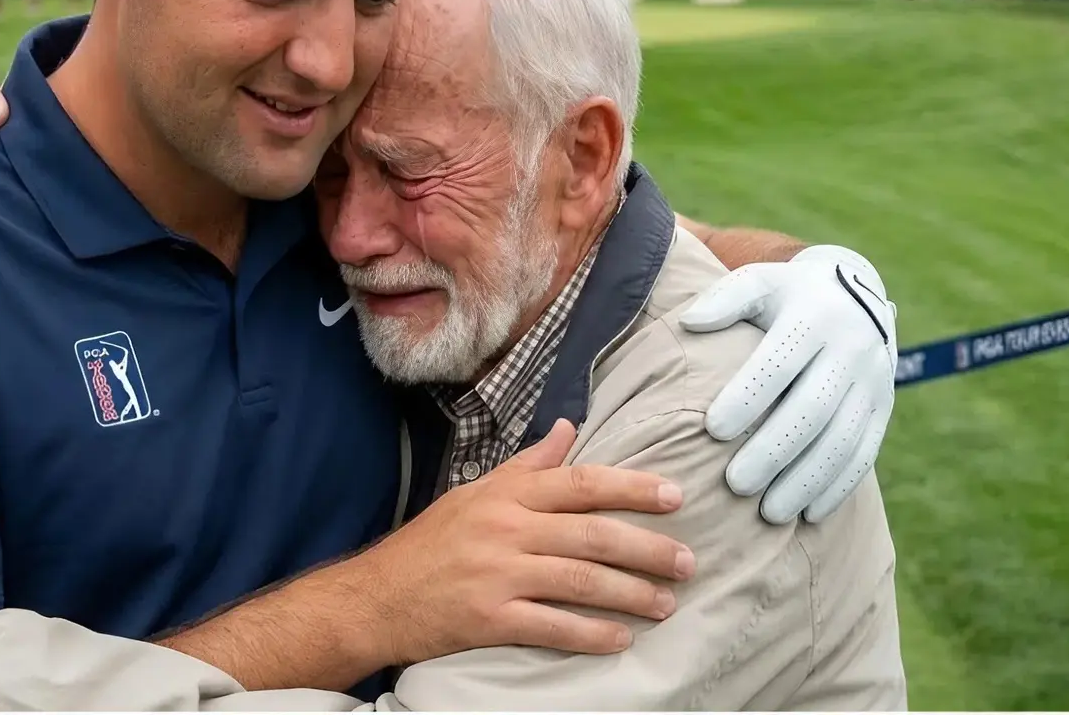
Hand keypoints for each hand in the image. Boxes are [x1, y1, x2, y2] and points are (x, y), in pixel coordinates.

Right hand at [357, 419, 690, 667]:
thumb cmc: (434, 541)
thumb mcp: (477, 491)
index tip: (673, 496)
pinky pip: (551, 626)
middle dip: (645, 547)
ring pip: (578, 580)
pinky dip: (590, 633)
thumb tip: (568, 429)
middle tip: (687, 561)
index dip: (630, 488)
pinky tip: (620, 638)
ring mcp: (499, 574)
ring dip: (629, 593)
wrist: (381, 594)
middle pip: (589, 534)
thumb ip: (528, 465)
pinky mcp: (491, 618)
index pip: (579, 482)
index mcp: (507, 494)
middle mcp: (507, 528)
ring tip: (666, 603)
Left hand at [680, 245, 896, 523]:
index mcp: (813, 316)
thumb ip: (724, 300)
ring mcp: (873, 382)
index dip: (748, 397)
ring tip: (768, 512)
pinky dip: (837, 487)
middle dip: (774, 451)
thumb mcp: (758, 282)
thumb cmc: (787, 295)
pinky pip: (865, 455)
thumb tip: (688, 324)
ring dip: (806, 481)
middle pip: (813, 410)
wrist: (856, 294)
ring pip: (843, 441)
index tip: (713, 430)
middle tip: (735, 484)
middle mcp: (850, 350)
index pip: (779, 363)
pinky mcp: (884, 409)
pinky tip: (808, 513)